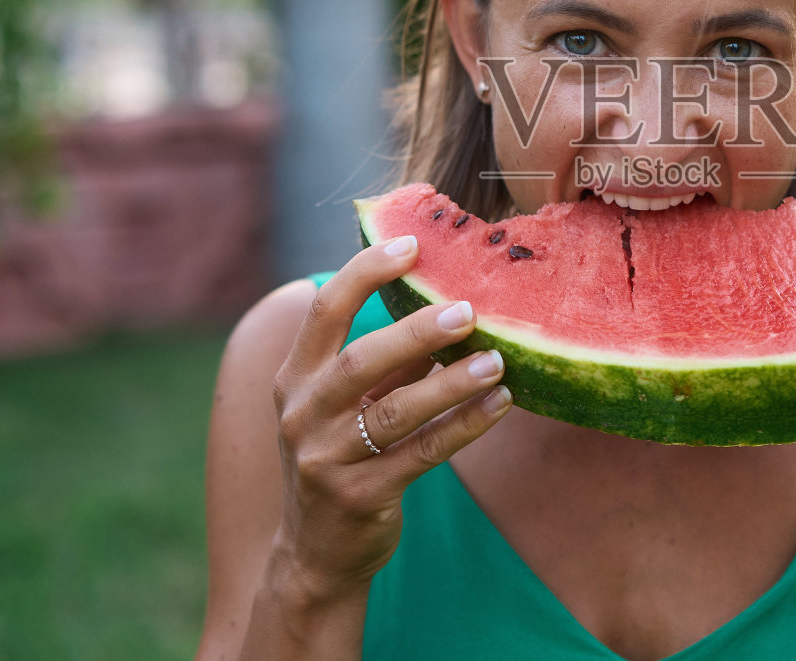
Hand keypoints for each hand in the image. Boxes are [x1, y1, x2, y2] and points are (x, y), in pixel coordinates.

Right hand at [267, 235, 513, 599]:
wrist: (316, 552)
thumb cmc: (341, 455)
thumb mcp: (345, 403)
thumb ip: (383, 358)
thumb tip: (448, 301)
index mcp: (296, 377)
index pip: (324, 311)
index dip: (365, 271)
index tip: (413, 243)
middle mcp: (303, 414)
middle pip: (359, 360)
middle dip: (415, 331)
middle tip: (467, 309)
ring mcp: (327, 459)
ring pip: (394, 412)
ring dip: (450, 383)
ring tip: (497, 360)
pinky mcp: (359, 497)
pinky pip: (421, 455)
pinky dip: (464, 426)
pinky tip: (499, 403)